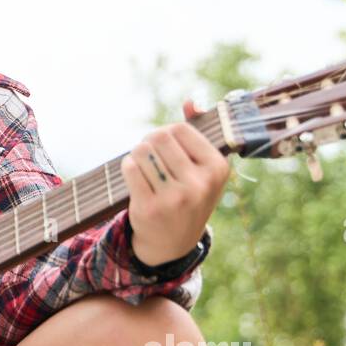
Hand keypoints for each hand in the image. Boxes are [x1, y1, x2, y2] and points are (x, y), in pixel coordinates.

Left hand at [119, 99, 230, 266]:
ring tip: (143, 166)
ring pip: (142, 151)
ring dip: (137, 155)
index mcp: (217, 169)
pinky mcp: (150, 208)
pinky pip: (130, 168)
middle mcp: (199, 184)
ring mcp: (175, 198)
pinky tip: (134, 176)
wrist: (173, 243)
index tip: (165, 146)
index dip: (166, 132)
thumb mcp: (202, 168)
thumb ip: (197, 132)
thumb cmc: (187, 195)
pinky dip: (127, 167)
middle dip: (149, 141)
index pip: (180, 129)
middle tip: (149, 154)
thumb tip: (190, 101)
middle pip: (159, 137)